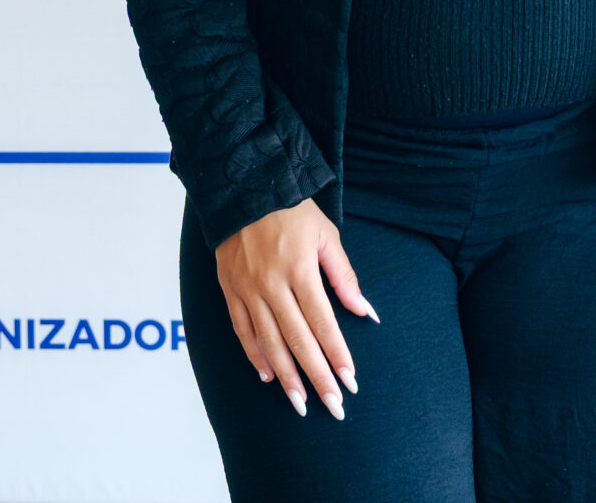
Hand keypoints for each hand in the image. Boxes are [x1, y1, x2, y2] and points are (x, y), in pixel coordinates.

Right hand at [214, 198, 376, 418]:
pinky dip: (255, 356)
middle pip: (297, 340)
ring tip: (301, 403)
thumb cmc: (293, 211)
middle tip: (332, 405)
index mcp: (299, 270)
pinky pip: (242, 330)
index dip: (336, 353)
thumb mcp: (327, 236)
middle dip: (316, 376)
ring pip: (269, 343)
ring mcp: (248, 290)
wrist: (244, 190)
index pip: (322, 322)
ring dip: (286, 376)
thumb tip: (365, 311)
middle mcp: (272, 285)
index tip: (350, 379)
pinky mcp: (230, 291)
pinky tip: (268, 376)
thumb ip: (344, 276)